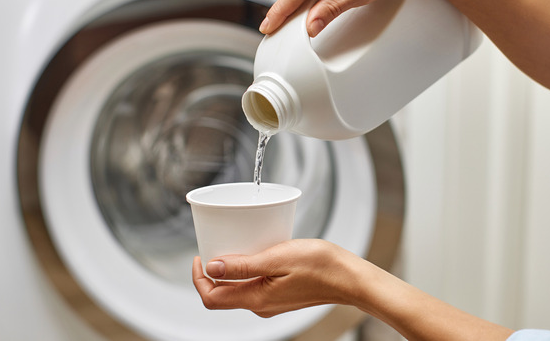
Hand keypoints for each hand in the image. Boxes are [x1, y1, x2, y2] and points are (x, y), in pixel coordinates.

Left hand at [192, 238, 513, 339]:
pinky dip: (247, 270)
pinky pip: (253, 286)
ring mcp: (271, 303)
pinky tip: (257, 251)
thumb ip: (243, 265)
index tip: (200, 253)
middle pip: (222, 295)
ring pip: (237, 290)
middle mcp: (260, 306)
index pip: (211, 297)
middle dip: (211, 271)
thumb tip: (211, 267)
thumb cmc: (322, 265)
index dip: (197, 277)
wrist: (351, 278)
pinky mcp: (280, 296)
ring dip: (230, 269)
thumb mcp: (277, 257)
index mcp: (256, 299)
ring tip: (236, 243)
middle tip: (216, 244)